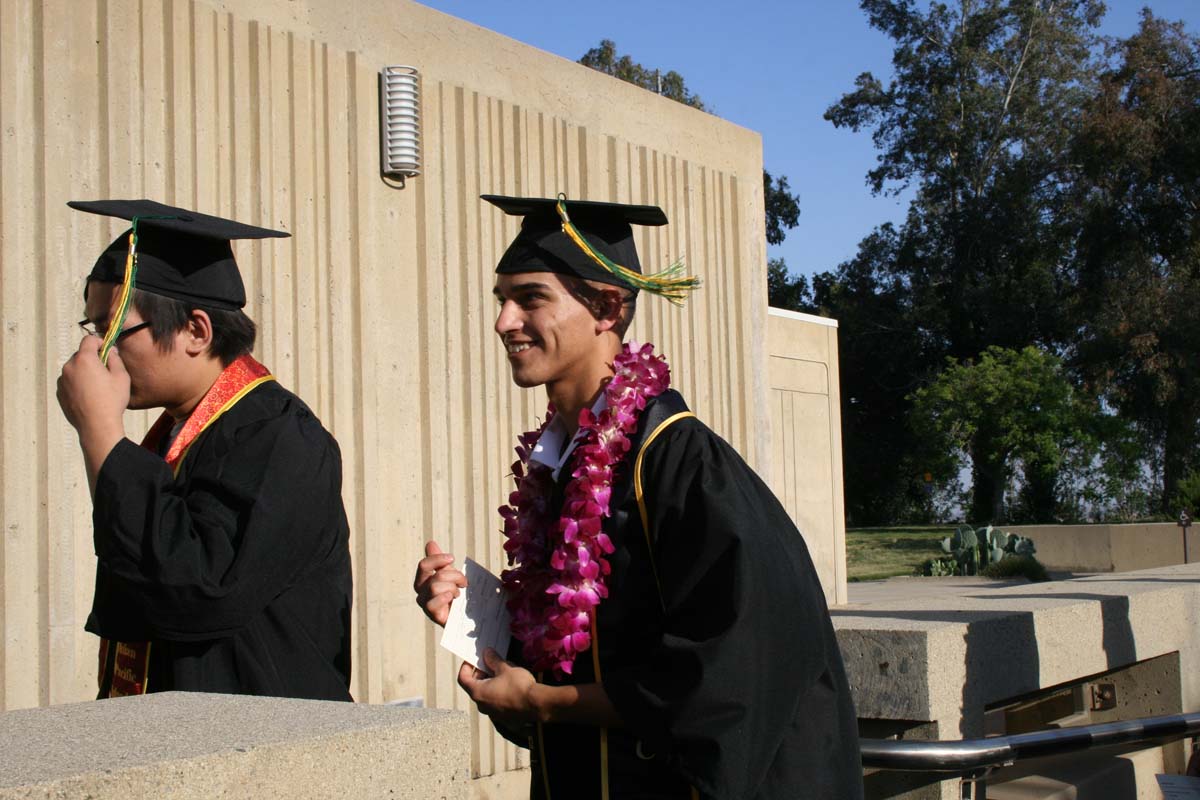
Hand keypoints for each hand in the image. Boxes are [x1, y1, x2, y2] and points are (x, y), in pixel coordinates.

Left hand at [57, 337, 128, 495]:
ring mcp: (62, 381)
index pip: (88, 340)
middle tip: (105, 371)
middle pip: (80, 355)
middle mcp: (69, 367)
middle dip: (92, 359)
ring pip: (74, 369)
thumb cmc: (112, 401)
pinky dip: (78, 384)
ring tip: (97, 386)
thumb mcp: (121, 377)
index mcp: (85, 359)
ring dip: (84, 372)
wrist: (97, 426)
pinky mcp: (60, 393)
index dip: (99, 341)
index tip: (106, 349)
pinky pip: (69, 382)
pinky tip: (90, 396)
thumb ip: (115, 359)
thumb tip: (109, 351)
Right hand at [413, 540, 467, 625]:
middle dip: (454, 576)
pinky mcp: (432, 615)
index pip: (424, 565)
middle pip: (435, 575)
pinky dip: (445, 598)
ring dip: (452, 588)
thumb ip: (439, 561)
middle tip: (464, 582)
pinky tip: (452, 599)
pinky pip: (433, 603)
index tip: (452, 558)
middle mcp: (421, 591)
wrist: (462, 614)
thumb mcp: (449, 574)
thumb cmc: (454, 593)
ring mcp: (425, 603)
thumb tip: (430, 543)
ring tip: (457, 593)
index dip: (438, 559)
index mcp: (423, 579)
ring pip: (435, 588)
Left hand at [458, 648, 537, 725]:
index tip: (472, 659)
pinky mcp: (503, 716)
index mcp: (478, 693)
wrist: (536, 705)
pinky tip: (509, 684)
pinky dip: (498, 691)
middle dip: (480, 673)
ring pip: (486, 694)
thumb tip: (487, 653)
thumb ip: (493, 660)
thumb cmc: (518, 686)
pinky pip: (496, 701)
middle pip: (474, 686)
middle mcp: (482, 705)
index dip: (466, 667)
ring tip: (502, 672)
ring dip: (490, 682)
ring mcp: (492, 712)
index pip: (463, 679)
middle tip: (489, 662)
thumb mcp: (505, 668)